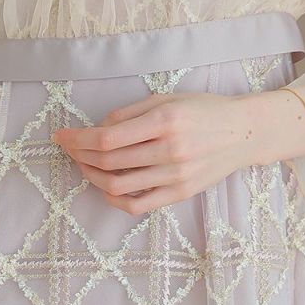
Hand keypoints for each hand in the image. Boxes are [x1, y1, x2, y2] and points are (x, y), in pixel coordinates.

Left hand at [53, 90, 295, 214]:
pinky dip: (114, 198)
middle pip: (108, 162)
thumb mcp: (167, 98)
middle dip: (79, 155)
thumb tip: (97, 129)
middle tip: (70, 149)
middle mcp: (169, 150)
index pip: (107, 138)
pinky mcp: (180, 193)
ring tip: (85, 165)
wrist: (243, 133)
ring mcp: (175, 176)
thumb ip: (130, 113)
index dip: (77, 139)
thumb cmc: (203, 110)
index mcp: (164, 121)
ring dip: (92, 176)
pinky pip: (137, 205)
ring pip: (117, 185)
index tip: (62, 136)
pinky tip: (106, 186)